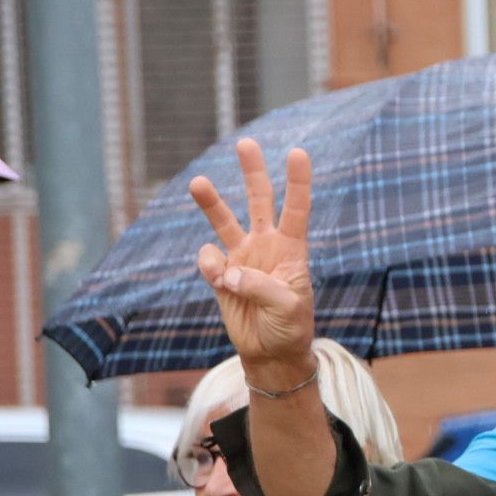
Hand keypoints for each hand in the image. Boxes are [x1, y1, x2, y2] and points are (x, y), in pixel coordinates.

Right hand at [192, 138, 316, 376]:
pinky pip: (209, 260)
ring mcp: (242, 257)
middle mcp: (267, 246)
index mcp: (293, 249)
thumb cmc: (291, 328)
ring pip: (224, 220)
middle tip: (246, 143)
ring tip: (198, 182)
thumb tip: (229, 270)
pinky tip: (223, 284)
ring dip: (211, 202)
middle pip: (259, 200)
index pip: (297, 209)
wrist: (270, 353)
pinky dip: (211, 268)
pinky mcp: (221, 274)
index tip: (298, 153)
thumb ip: (260, 286)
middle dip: (253, 172)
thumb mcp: (288, 308)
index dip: (298, 182)